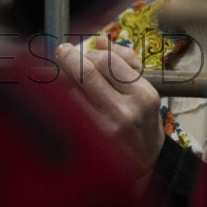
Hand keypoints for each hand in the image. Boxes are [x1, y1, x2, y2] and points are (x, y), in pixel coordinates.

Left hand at [54, 37, 164, 173]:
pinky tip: (59, 97)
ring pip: (71, 91)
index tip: (77, 50)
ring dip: (62, 79)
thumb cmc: (142, 122)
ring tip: (62, 77)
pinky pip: (66, 111)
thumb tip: (100, 41)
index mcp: (142, 94)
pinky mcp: (88, 141)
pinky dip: (59, 99)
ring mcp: (104, 128)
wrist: (146, 165)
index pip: (107, 61)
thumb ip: (125, 61)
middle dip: (69, 58)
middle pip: (86, 72)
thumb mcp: (143, 90)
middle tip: (62, 52)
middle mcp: (124, 111)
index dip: (88, 52)